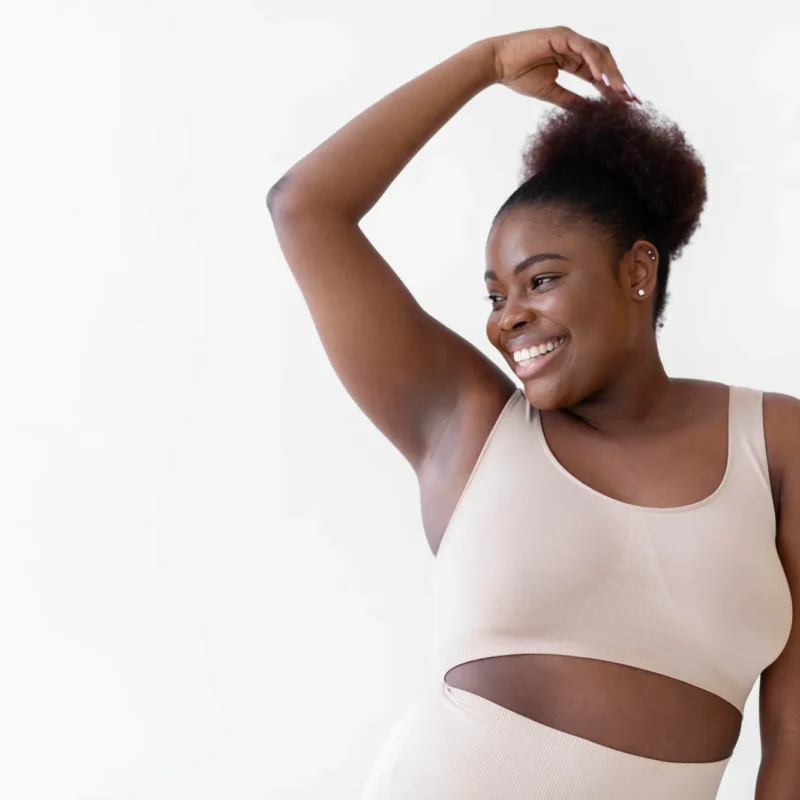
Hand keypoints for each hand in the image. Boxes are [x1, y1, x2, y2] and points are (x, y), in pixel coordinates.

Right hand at [489, 26, 640, 109]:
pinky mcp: (562, 35)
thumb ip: (571, 100)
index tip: (626, 105)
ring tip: (620, 92)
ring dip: (611, 73)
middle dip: (618, 81)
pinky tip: (602, 79)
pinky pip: (584, 48)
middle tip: (631, 100)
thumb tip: (590, 114)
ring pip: (599, 53)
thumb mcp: (550, 93)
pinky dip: (595, 63)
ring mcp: (569, 39)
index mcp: (571, 60)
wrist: (497, 65)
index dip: (613, 89)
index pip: (598, 74)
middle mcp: (574, 47)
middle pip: (604, 62)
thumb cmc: (518, 77)